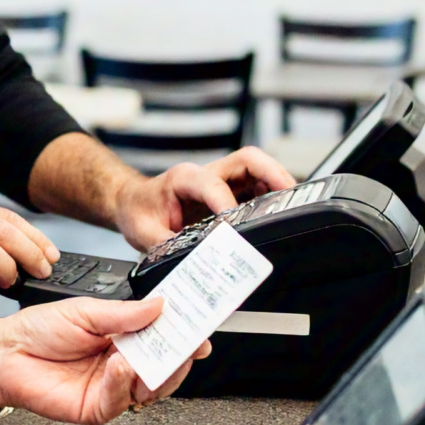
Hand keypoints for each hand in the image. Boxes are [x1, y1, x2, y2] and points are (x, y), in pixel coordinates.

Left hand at [0, 297, 211, 424]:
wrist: (5, 353)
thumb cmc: (37, 330)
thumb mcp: (84, 312)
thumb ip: (124, 313)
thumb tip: (160, 305)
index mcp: (121, 337)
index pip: (161, 338)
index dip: (183, 334)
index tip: (201, 327)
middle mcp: (121, 363)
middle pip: (165, 366)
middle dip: (180, 355)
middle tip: (190, 343)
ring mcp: (112, 387)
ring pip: (151, 388)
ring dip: (155, 371)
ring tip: (144, 354)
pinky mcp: (97, 408)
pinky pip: (121, 400)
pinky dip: (123, 383)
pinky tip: (119, 366)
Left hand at [112, 147, 296, 251]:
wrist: (130, 203)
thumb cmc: (137, 212)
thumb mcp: (143, 233)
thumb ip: (168, 246)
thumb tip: (194, 264)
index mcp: (182, 178)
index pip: (212, 184)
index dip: (227, 205)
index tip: (234, 229)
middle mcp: (205, 174)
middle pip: (248, 160)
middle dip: (273, 174)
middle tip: (291, 198)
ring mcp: (220, 180)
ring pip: (258, 169)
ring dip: (278, 184)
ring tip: (293, 208)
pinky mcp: (229, 190)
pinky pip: (257, 186)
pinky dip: (273, 196)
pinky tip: (279, 214)